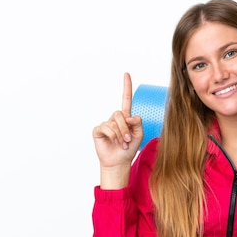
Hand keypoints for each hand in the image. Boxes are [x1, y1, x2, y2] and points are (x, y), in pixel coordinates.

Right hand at [92, 73, 143, 187]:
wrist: (119, 161)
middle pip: (120, 113)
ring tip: (122, 144)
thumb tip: (131, 116)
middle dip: (126, 128)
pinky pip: (106, 127)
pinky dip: (113, 136)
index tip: (126, 74)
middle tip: (128, 140)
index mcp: (126, 118)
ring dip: (121, 134)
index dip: (126, 87)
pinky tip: (114, 142)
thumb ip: (138, 124)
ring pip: (114, 122)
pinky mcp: (98, 130)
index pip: (126, 99)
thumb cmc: (129, 149)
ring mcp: (106, 124)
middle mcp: (115, 119)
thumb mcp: (139, 135)